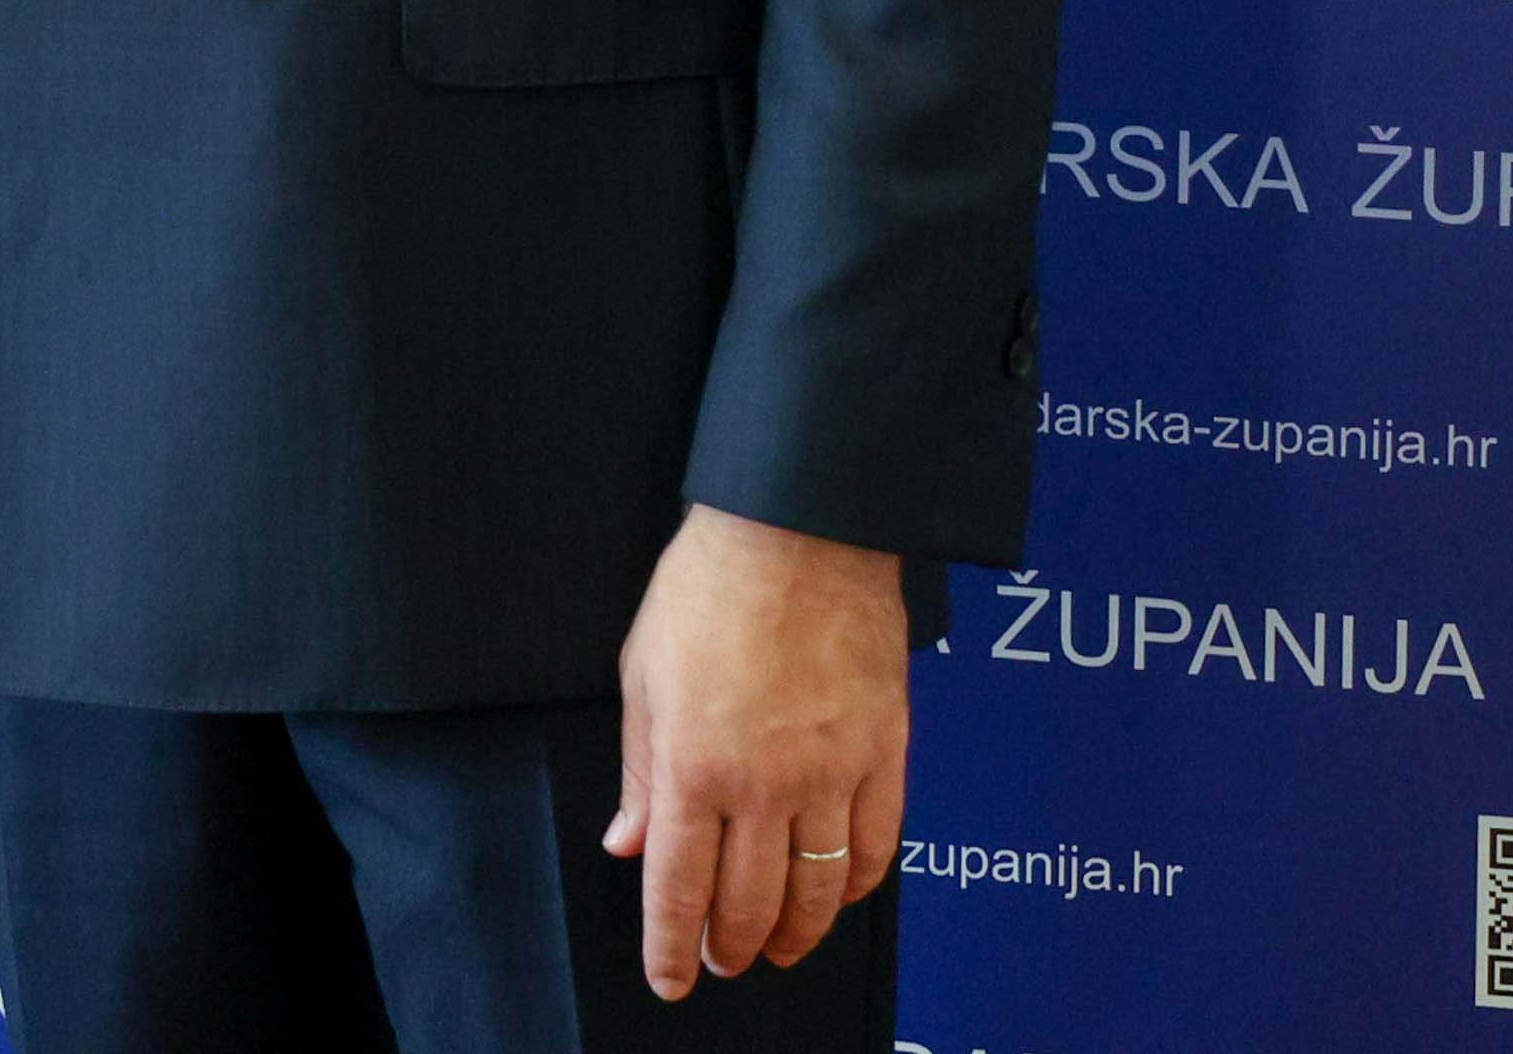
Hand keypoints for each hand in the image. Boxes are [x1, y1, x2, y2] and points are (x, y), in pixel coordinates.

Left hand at [605, 503, 908, 998]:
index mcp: (694, 766)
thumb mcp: (642, 675)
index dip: (672, 947)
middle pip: (749, 902)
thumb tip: (628, 843)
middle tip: (721, 961)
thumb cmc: (709, 589)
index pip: (679, 888)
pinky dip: (856, 886)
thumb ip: (641, 771)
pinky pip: (875, 845)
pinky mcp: (884, 753)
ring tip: (777, 948)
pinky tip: (839, 896)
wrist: (799, 532)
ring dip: (796, 934)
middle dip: (730, 946)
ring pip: (817, 891)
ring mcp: (832, 774)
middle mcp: (765, 785)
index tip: (670, 981)